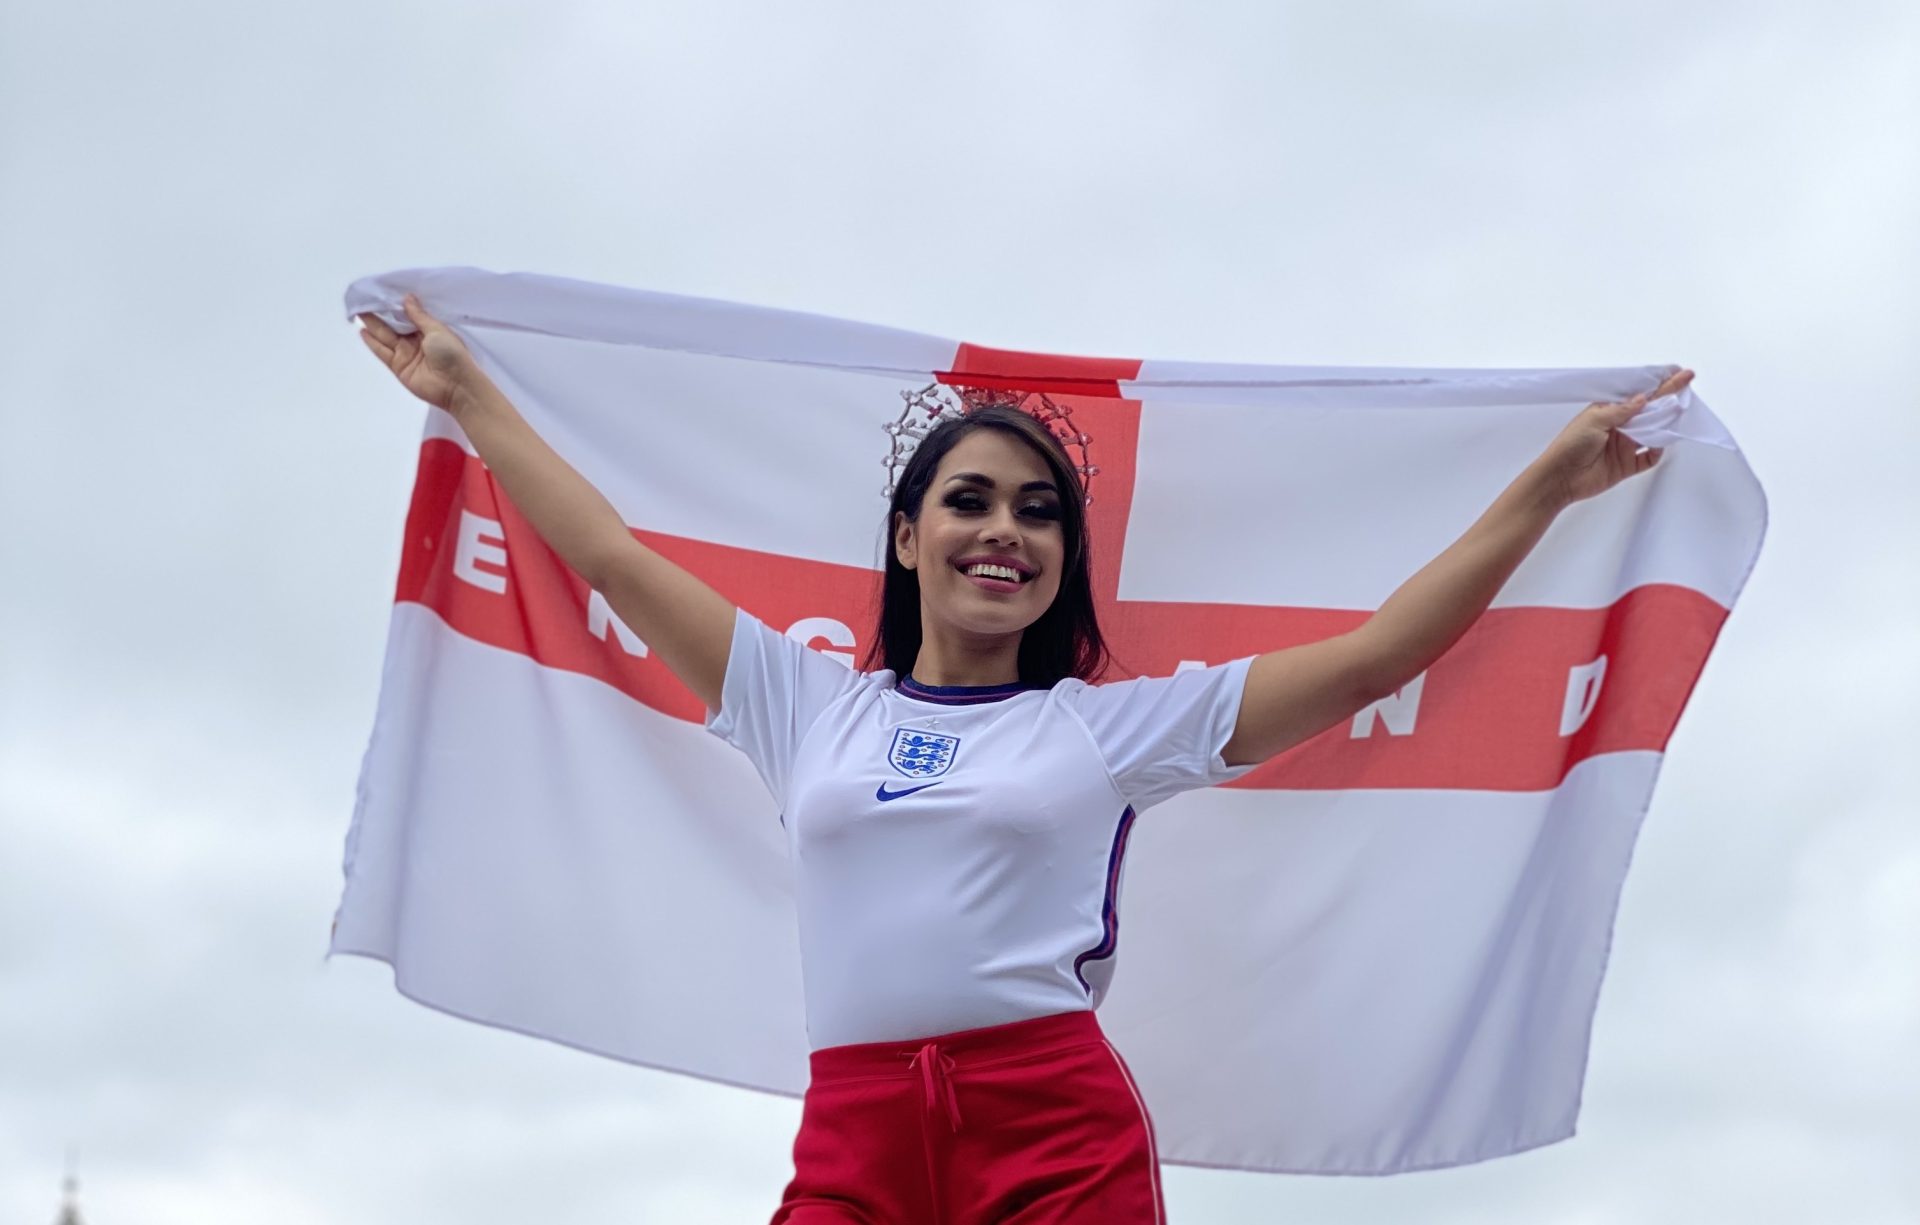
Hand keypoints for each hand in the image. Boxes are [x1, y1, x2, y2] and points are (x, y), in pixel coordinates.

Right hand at [355, 293, 479, 412]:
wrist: (457, 387)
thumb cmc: (452, 354)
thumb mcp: (437, 329)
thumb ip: (419, 315)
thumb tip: (407, 297)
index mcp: (429, 329)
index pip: (408, 314)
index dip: (395, 305)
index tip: (381, 292)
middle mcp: (416, 340)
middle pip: (394, 325)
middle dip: (380, 313)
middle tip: (364, 298)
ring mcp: (406, 354)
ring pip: (386, 336)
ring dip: (372, 325)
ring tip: (359, 310)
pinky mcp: (399, 367)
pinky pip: (383, 353)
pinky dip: (373, 343)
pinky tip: (362, 332)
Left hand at [1539, 367, 1694, 505]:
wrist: (1560, 479)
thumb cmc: (1570, 445)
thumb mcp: (1594, 421)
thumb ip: (1621, 410)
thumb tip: (1644, 398)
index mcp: (1610, 411)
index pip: (1639, 396)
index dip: (1659, 385)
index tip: (1679, 373)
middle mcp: (1620, 427)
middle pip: (1650, 413)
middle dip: (1668, 402)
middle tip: (1686, 389)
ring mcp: (1625, 446)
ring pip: (1653, 433)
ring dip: (1666, 425)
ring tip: (1679, 413)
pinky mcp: (1627, 465)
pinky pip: (1650, 457)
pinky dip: (1658, 451)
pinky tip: (1662, 443)